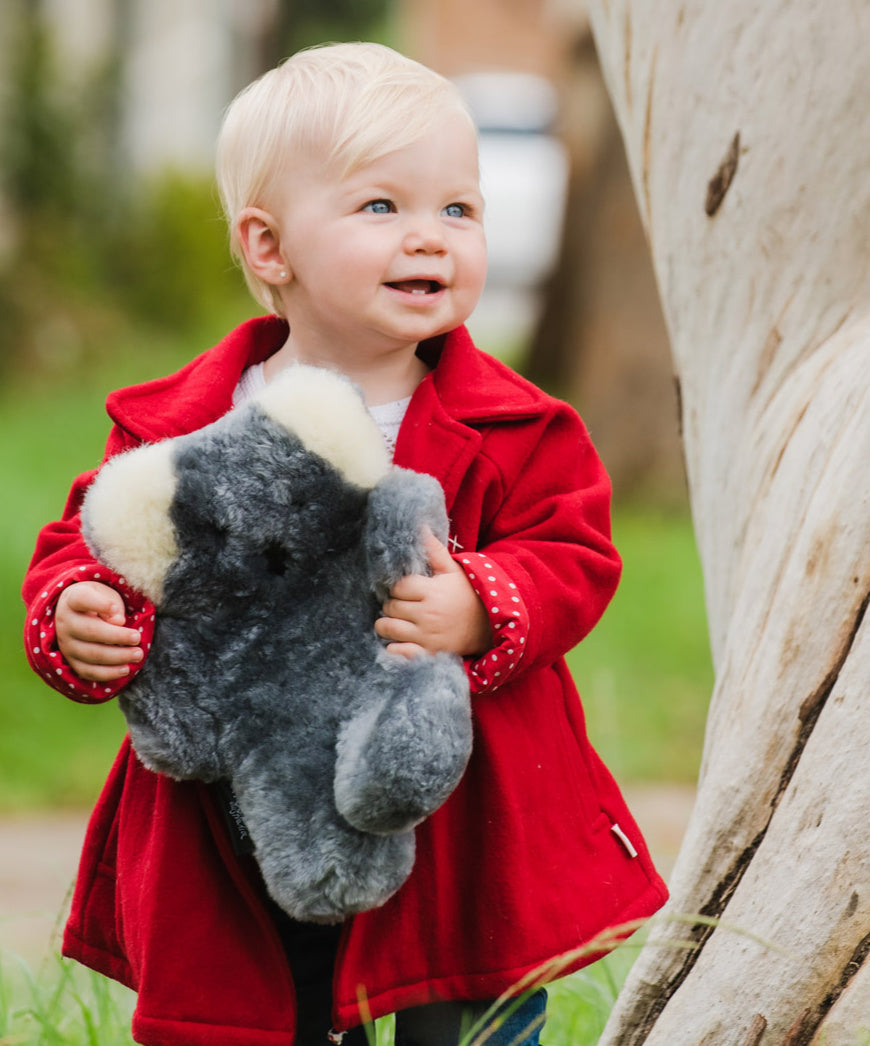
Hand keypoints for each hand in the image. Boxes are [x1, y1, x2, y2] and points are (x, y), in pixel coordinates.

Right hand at [55, 581, 143, 681]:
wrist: (78, 613)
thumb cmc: (99, 601)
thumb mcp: (106, 595)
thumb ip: (112, 604)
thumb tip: (118, 622)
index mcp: (73, 600)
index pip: (82, 599)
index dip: (99, 604)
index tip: (116, 608)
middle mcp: (66, 622)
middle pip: (90, 631)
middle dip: (117, 637)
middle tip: (137, 638)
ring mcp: (66, 644)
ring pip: (91, 654)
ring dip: (117, 656)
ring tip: (137, 654)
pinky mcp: (72, 661)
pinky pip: (88, 671)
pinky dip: (108, 673)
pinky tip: (125, 669)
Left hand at [375, 531, 492, 659]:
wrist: (488, 628)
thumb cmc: (466, 595)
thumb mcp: (453, 571)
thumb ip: (434, 550)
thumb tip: (419, 526)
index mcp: (432, 592)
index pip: (397, 587)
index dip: (399, 588)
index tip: (408, 591)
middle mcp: (428, 615)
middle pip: (389, 606)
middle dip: (393, 605)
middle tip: (405, 606)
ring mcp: (427, 637)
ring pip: (386, 627)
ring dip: (389, 624)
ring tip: (400, 621)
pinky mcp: (427, 654)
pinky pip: (396, 651)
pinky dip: (395, 647)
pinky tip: (403, 640)